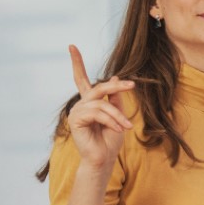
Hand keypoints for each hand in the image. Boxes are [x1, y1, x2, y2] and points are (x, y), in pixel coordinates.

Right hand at [66, 45, 134, 169]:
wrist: (104, 158)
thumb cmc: (111, 138)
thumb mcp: (118, 114)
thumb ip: (115, 97)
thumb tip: (115, 78)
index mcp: (90, 101)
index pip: (81, 78)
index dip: (77, 62)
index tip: (71, 46)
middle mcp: (81, 104)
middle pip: (98, 87)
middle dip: (116, 86)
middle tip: (132, 85)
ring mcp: (76, 111)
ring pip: (102, 103)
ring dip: (118, 115)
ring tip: (127, 126)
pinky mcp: (76, 120)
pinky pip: (98, 113)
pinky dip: (112, 120)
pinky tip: (119, 129)